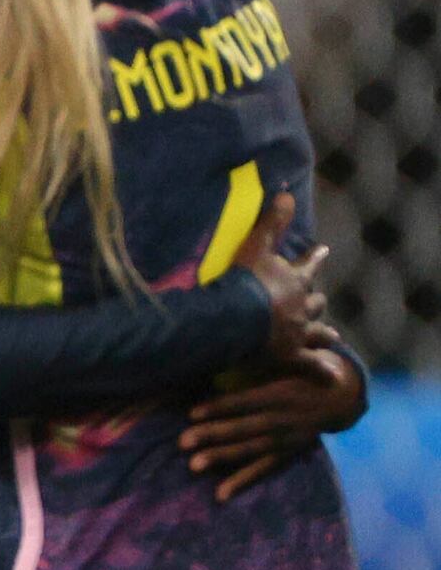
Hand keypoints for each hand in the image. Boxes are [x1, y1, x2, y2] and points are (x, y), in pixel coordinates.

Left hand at [182, 337, 364, 501]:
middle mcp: (284, 418)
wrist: (342, 396)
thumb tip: (228, 349)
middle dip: (213, 435)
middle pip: (244, 428)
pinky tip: (221, 494)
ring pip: (251, 450)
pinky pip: (264, 469)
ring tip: (194, 466)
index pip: (246, 401)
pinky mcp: (288, 453)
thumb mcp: (289, 361)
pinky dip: (242, 481)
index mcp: (282, 393)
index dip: (220, 407)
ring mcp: (286, 438)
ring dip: (222, 458)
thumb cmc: (302, 371)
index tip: (191, 413)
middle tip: (182, 441)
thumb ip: (262, 361)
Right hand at [235, 224, 331, 364]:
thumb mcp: (255, 247)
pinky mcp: (291, 356)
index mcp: (293, 281)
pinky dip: (322, 371)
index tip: (323, 251)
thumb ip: (270, 223)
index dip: (314, 258)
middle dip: (317, 300)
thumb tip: (287, 193)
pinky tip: (332, 377)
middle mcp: (302, 307)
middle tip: (319, 300)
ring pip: (318, 332)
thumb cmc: (243, 281)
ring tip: (333, 336)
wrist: (236, 317)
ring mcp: (298, 332)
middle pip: (316, 301)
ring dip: (325, 333)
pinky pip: (310, 365)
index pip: (307, 266)